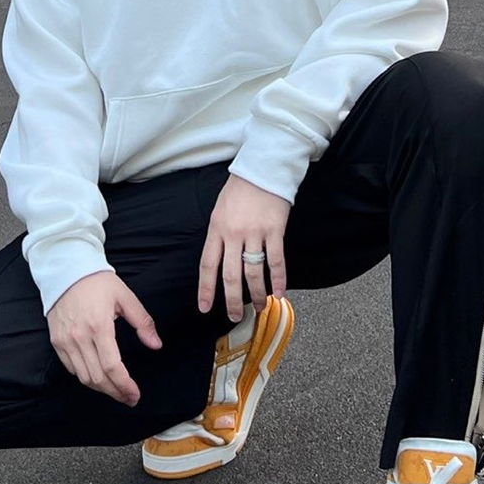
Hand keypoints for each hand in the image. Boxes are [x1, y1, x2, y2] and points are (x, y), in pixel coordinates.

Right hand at [47, 265, 160, 402]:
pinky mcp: (57, 342)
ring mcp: (66, 341)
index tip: (134, 394)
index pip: (112, 367)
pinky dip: (86, 377)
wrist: (66, 270)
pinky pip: (72, 369)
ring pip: (84, 378)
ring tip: (116, 390)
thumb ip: (142, 322)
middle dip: (116, 392)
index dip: (124, 385)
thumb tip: (156, 344)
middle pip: (98, 378)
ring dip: (102, 389)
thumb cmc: (96, 281)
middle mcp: (80, 336)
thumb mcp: (125, 297)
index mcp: (99, 326)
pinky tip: (99, 377)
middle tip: (128, 397)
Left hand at [198, 178, 288, 327]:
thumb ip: (219, 235)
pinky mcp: (275, 230)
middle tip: (234, 317)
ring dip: (257, 294)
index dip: (206, 289)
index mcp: (217, 228)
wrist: (264, 166)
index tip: (205, 308)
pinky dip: (278, 280)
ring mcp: (254, 232)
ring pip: (253, 273)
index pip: (208, 265)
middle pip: (230, 276)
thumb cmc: (241, 188)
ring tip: (260, 307)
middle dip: (232, 301)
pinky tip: (279, 293)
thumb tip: (220, 262)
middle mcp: (233, 233)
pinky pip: (276, 261)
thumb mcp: (220, 210)